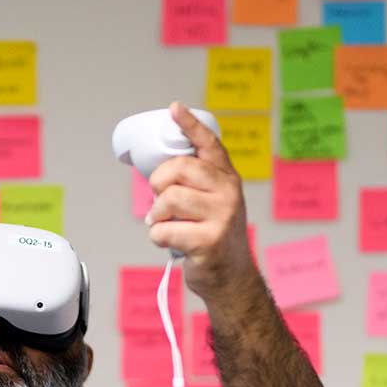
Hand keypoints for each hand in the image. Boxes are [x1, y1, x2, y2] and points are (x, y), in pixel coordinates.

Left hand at [144, 102, 259, 300]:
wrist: (231, 278)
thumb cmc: (213, 237)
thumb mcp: (214, 204)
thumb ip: (196, 184)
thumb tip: (156, 171)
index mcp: (227, 178)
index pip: (209, 144)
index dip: (190, 125)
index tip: (174, 108)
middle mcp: (229, 193)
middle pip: (179, 169)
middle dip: (158, 184)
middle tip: (159, 201)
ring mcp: (221, 217)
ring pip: (168, 200)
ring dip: (156, 215)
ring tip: (163, 223)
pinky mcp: (209, 241)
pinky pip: (164, 230)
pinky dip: (158, 237)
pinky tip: (170, 242)